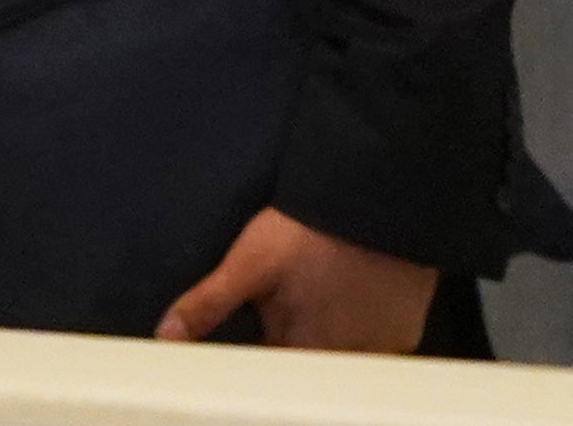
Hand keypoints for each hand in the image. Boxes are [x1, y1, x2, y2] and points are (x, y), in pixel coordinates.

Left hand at [156, 207, 437, 350]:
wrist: (372, 201)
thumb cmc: (304, 233)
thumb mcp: (247, 264)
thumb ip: (209, 304)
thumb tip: (166, 337)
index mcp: (298, 347)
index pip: (271, 372)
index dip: (259, 360)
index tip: (254, 341)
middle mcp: (340, 360)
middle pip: (308, 368)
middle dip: (293, 348)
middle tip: (286, 314)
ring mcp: (379, 350)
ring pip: (344, 362)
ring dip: (328, 344)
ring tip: (319, 306)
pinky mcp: (406, 335)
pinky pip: (380, 349)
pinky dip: (366, 336)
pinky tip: (355, 308)